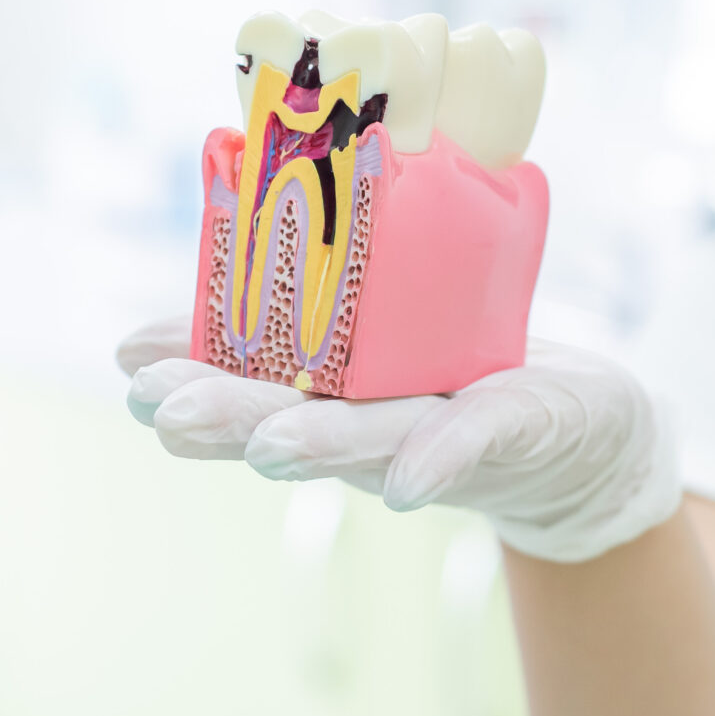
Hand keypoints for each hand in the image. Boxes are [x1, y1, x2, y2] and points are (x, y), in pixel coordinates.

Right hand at [118, 319, 679, 561]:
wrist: (587, 441)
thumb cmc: (472, 371)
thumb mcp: (392, 325)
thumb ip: (312, 298)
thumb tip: (229, 229)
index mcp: (336, 393)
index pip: (250, 382)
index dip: (189, 372)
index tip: (127, 364)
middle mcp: (374, 426)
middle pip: (290, 424)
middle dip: (227, 419)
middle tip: (162, 410)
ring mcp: (438, 437)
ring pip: (368, 440)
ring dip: (315, 446)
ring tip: (265, 446)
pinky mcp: (512, 431)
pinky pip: (470, 443)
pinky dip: (437, 460)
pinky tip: (406, 486)